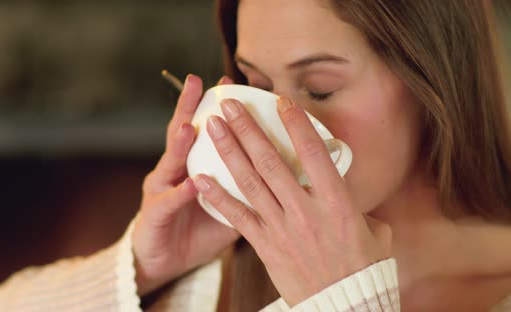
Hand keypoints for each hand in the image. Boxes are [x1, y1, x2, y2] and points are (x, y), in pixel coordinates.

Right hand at [132, 75, 240, 296]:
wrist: (165, 261)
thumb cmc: (198, 229)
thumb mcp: (226, 203)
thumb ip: (246, 184)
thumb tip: (287, 172)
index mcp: (192, 165)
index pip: (202, 129)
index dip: (214, 106)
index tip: (230, 83)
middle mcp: (174, 171)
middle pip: (180, 132)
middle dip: (188, 107)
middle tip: (198, 83)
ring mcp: (162, 190)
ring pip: (171, 161)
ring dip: (181, 142)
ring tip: (192, 125)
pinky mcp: (155, 215)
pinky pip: (170, 202)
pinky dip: (183, 193)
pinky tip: (195, 182)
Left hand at [192, 96, 391, 305]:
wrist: (344, 305)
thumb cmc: (362, 267)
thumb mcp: (375, 231)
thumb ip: (356, 205)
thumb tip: (349, 189)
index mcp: (336, 202)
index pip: (313, 152)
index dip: (295, 123)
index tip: (281, 100)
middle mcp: (305, 209)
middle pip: (271, 160)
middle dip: (248, 128)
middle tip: (230, 103)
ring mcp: (282, 227)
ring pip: (250, 181)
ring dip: (229, 150)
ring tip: (213, 126)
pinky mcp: (265, 245)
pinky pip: (237, 216)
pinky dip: (217, 196)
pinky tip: (200, 177)